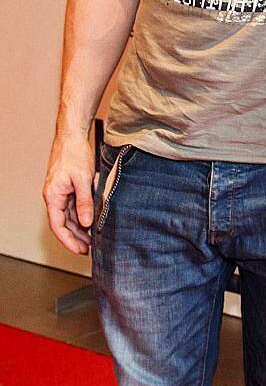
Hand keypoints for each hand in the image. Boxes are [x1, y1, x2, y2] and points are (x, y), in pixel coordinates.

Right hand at [43, 135, 94, 254]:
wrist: (72, 135)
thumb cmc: (74, 154)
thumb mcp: (83, 179)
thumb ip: (84, 202)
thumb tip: (86, 223)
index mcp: (53, 196)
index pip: (58, 226)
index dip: (69, 240)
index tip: (80, 250)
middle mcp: (54, 196)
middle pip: (63, 223)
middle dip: (75, 237)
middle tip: (88, 249)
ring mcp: (60, 192)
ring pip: (68, 215)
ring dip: (79, 227)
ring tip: (92, 238)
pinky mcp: (67, 187)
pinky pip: (72, 206)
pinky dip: (80, 215)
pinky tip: (91, 221)